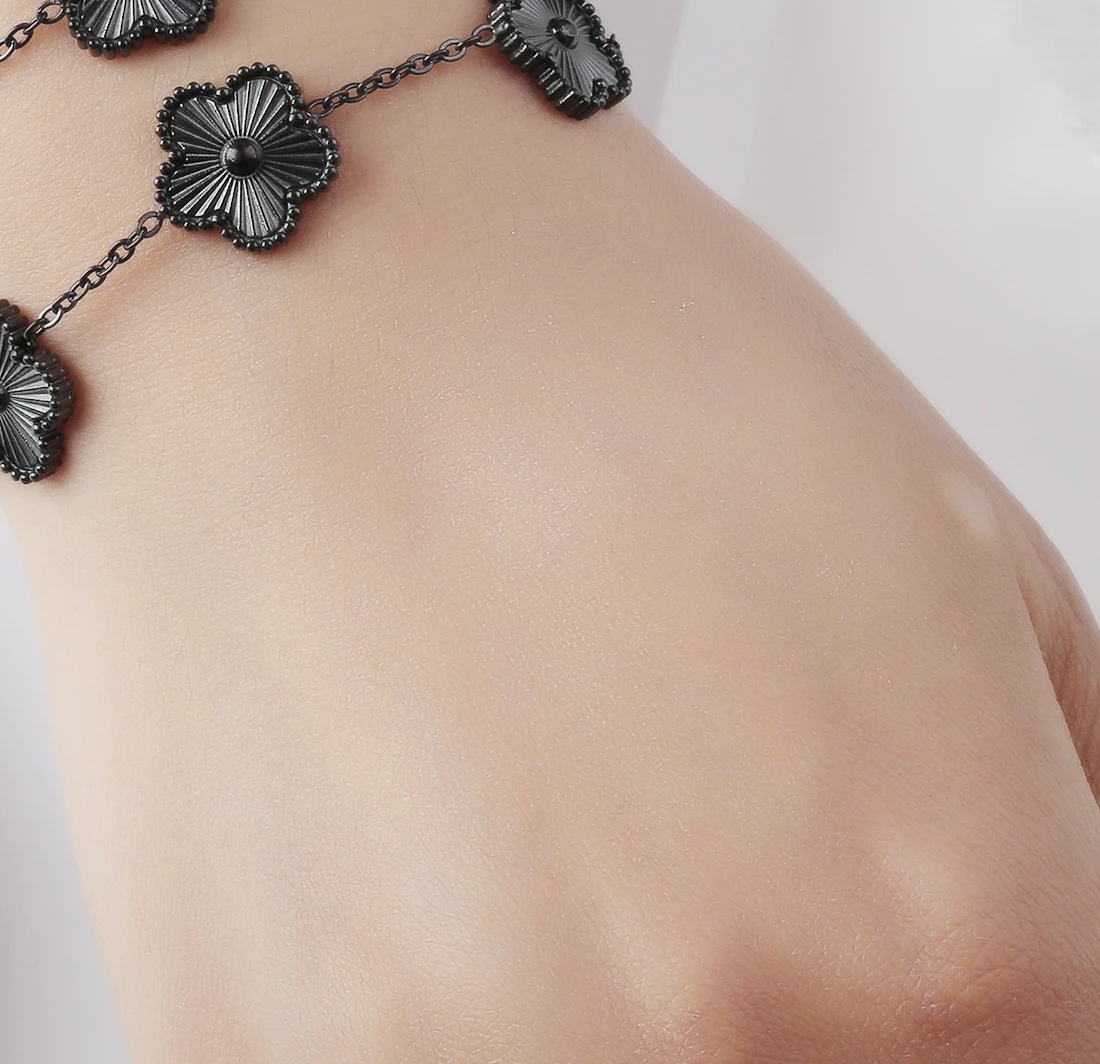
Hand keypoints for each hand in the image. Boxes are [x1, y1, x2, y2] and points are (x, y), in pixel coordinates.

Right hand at [5, 90, 1099, 1059]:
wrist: (279, 250)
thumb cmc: (583, 335)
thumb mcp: (963, 550)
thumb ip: (1062, 821)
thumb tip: (1051, 979)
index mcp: (948, 925)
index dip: (938, 999)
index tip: (841, 917)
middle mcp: (709, 1028)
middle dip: (743, 985)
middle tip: (638, 812)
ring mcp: (437, 1058)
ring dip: (542, 994)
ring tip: (483, 798)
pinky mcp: (217, 1035)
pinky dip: (370, 989)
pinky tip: (354, 823)